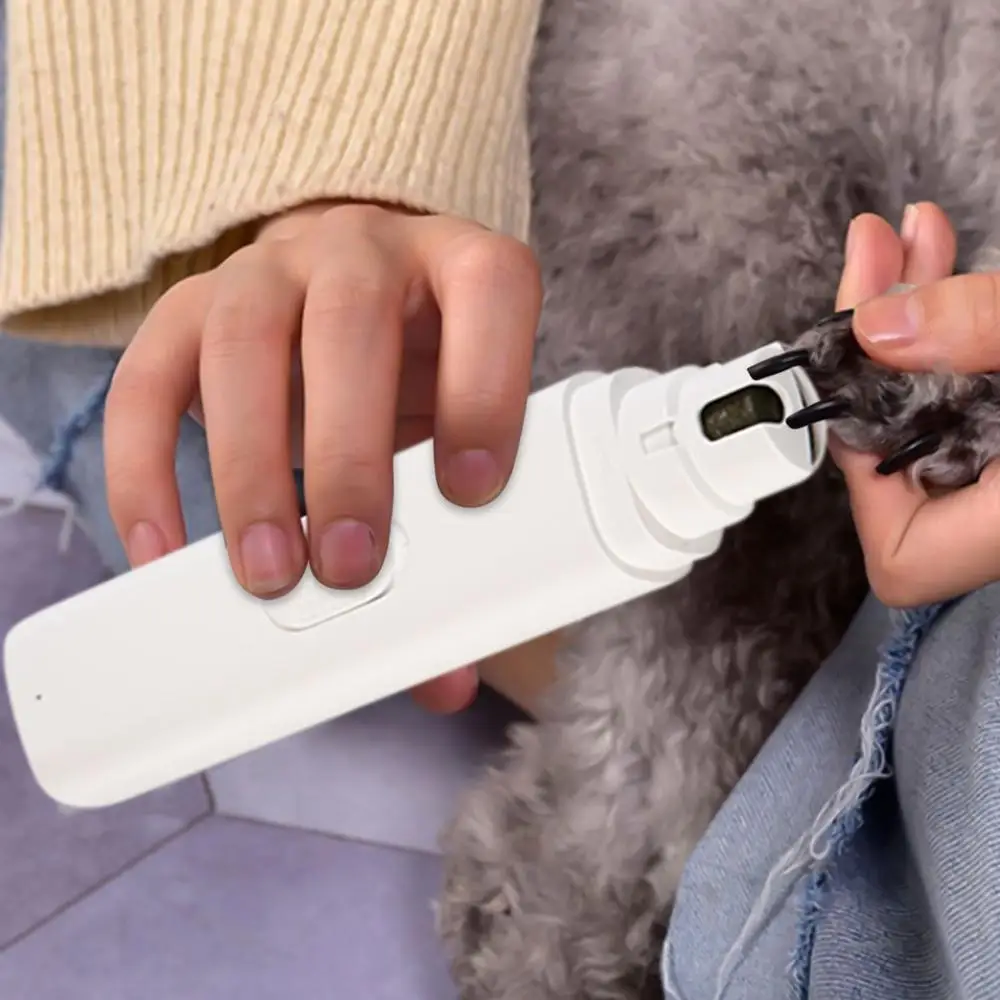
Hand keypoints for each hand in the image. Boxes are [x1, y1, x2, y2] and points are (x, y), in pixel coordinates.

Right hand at [104, 201, 541, 711]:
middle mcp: (363, 252)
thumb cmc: (416, 371)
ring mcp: (267, 270)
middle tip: (350, 568)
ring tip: (269, 573)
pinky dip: (148, 471)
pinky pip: (145, 379)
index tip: (470, 494)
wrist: (338, 289)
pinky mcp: (183, 307)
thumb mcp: (451, 430)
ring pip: (242, 344)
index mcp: (460, 270)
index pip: (490, 295)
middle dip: (348, 457)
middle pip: (351, 330)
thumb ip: (459, 536)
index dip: (486, 391)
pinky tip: (164, 552)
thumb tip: (446, 678)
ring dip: (249, 469)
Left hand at [832, 201, 999, 605]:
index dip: (863, 479)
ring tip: (912, 235)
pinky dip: (961, 326)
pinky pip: (976, 389)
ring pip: (945, 409)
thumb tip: (877, 328)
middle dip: (881, 348)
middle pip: (910, 457)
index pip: (899, 555)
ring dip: (922, 315)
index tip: (856, 376)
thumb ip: (981, 333)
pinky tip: (947, 259)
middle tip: (878, 257)